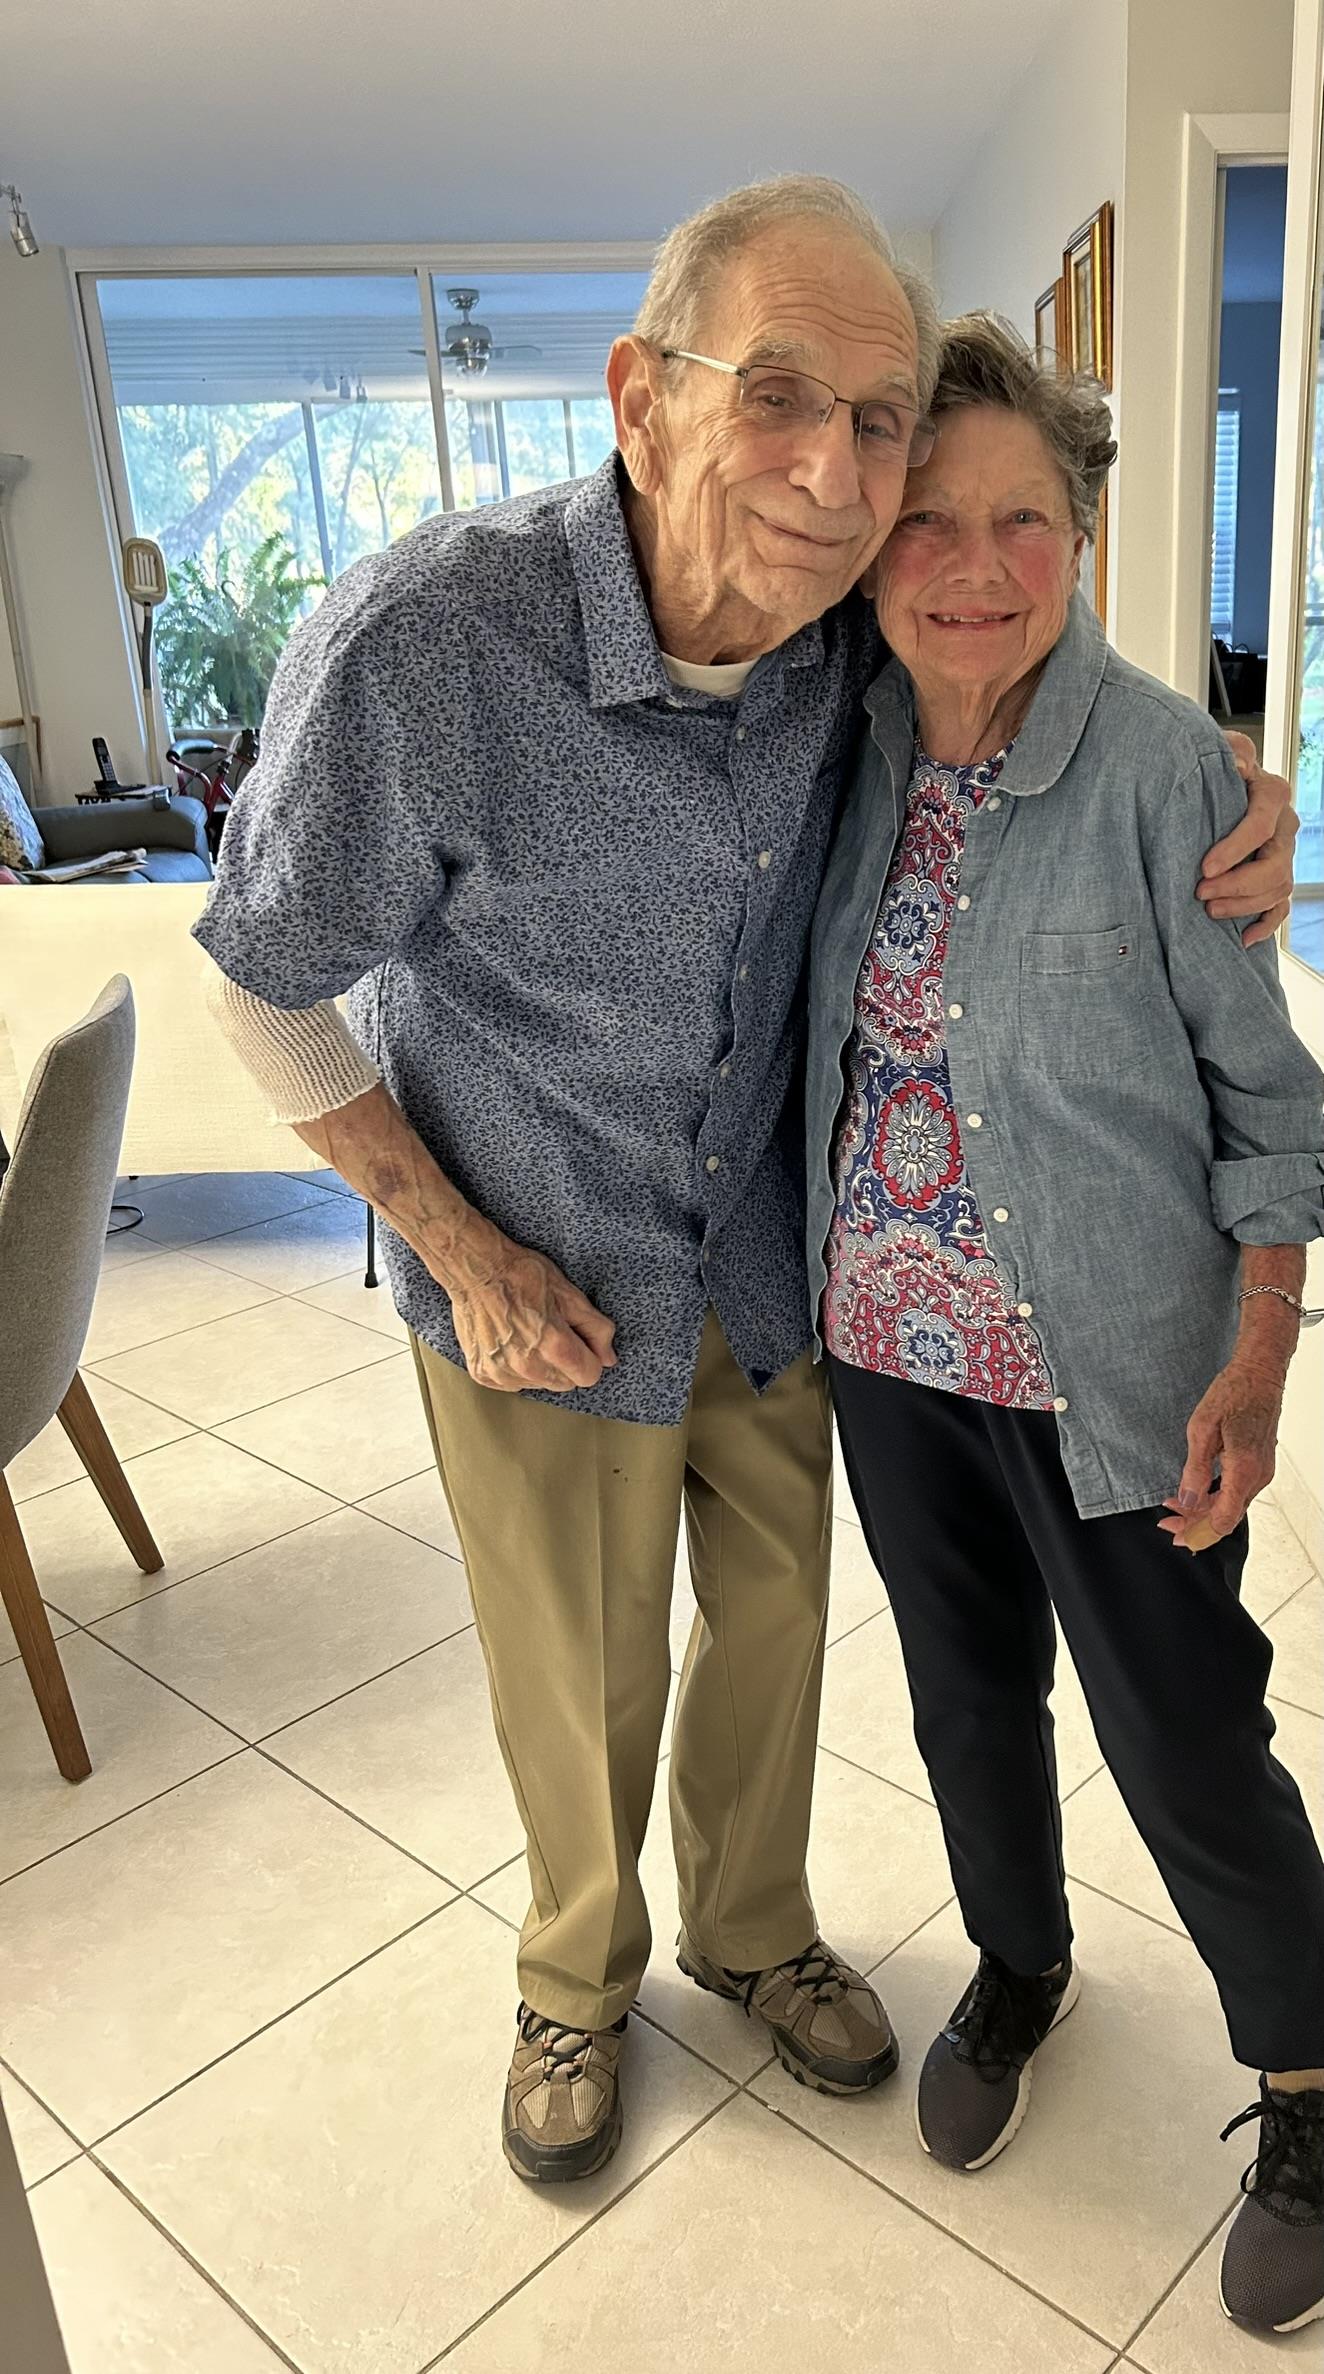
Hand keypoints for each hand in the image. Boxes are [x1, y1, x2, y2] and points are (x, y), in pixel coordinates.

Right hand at [446, 1230, 617, 1393]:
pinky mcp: (484, 1374)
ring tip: (526, 1333)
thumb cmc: (522, 1275)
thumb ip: (596, 1328)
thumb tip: (608, 1358)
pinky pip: (513, 1383)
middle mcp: (528, 1367)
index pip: (589, 1376)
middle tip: (550, 1331)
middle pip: (565, 1384)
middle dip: (565, 1363)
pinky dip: (515, 1368)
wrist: (477, 1270)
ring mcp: (503, 1373)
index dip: (589, 1357)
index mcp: (554, 1346)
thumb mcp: (569, 1294)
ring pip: (539, 1384)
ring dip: (539, 1366)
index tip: (578, 1340)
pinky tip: (509, 1341)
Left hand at [1158, 1354, 1283, 1548]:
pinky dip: (1216, 1497)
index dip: (1198, 1533)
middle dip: (1196, 1524)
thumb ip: (1195, 1469)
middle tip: (1167, 1521)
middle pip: (1227, 1517)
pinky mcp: (1259, 1464)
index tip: (1176, 1534)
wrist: (1259, 1374)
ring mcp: (1261, 1471)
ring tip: (1175, 1506)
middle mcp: (1258, 1475)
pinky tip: (1196, 1492)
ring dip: (1204, 1511)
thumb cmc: (1232, 1393)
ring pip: (1232, 1505)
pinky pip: (1237, 1492)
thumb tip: (1187, 1500)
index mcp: (1244, 1469)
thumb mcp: (1202, 1429)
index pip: (1223, 1519)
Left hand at [1199, 736, 1296, 944]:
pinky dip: (1264, 926)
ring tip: (1209, 909)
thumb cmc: (1214, 770)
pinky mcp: (1274, 878)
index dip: (1235, 850)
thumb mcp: (1220, 751)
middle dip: (1238, 884)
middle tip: (1201, 893)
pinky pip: (1280, 908)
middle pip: (1275, 866)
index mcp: (1273, 795)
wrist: (1214, 787)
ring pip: (1278, 890)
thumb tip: (1239, 765)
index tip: (1205, 868)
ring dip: (1244, 905)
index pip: (1261, 826)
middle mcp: (1284, 828)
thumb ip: (1232, 752)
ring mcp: (1282, 855)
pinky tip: (1242, 939)